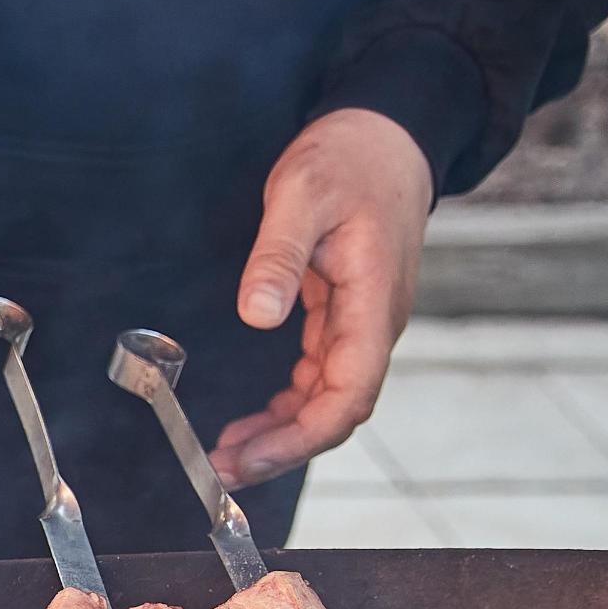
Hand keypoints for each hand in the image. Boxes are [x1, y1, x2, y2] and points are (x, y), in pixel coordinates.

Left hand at [211, 108, 435, 486]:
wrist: (387, 135)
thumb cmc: (349, 157)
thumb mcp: (303, 192)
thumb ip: (279, 255)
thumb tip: (258, 314)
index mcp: (373, 301)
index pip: (349, 394)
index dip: (300, 437)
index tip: (250, 458)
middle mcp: (374, 322)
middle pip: (336, 411)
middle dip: (281, 449)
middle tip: (220, 474)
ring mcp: (361, 322)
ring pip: (326, 399)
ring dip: (280, 433)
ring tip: (225, 456)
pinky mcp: (344, 317)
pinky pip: (318, 377)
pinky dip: (285, 405)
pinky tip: (251, 422)